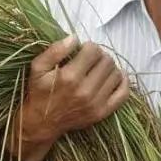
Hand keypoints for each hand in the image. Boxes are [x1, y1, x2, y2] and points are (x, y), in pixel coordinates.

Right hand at [14, 36, 129, 160]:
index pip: (93, 51)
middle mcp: (85, 90)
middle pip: (107, 61)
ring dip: (110, 67)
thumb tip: (74, 38)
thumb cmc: (39, 92)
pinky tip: (116, 77)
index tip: (84, 50)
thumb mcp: (37, 68)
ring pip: (116, 74)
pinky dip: (123, 82)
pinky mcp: (102, 112)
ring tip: (100, 68)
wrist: (42, 123)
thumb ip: (55, 50)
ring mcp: (96, 103)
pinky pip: (123, 93)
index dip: (90, 46)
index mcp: (69, 77)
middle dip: (100, 56)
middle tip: (92, 59)